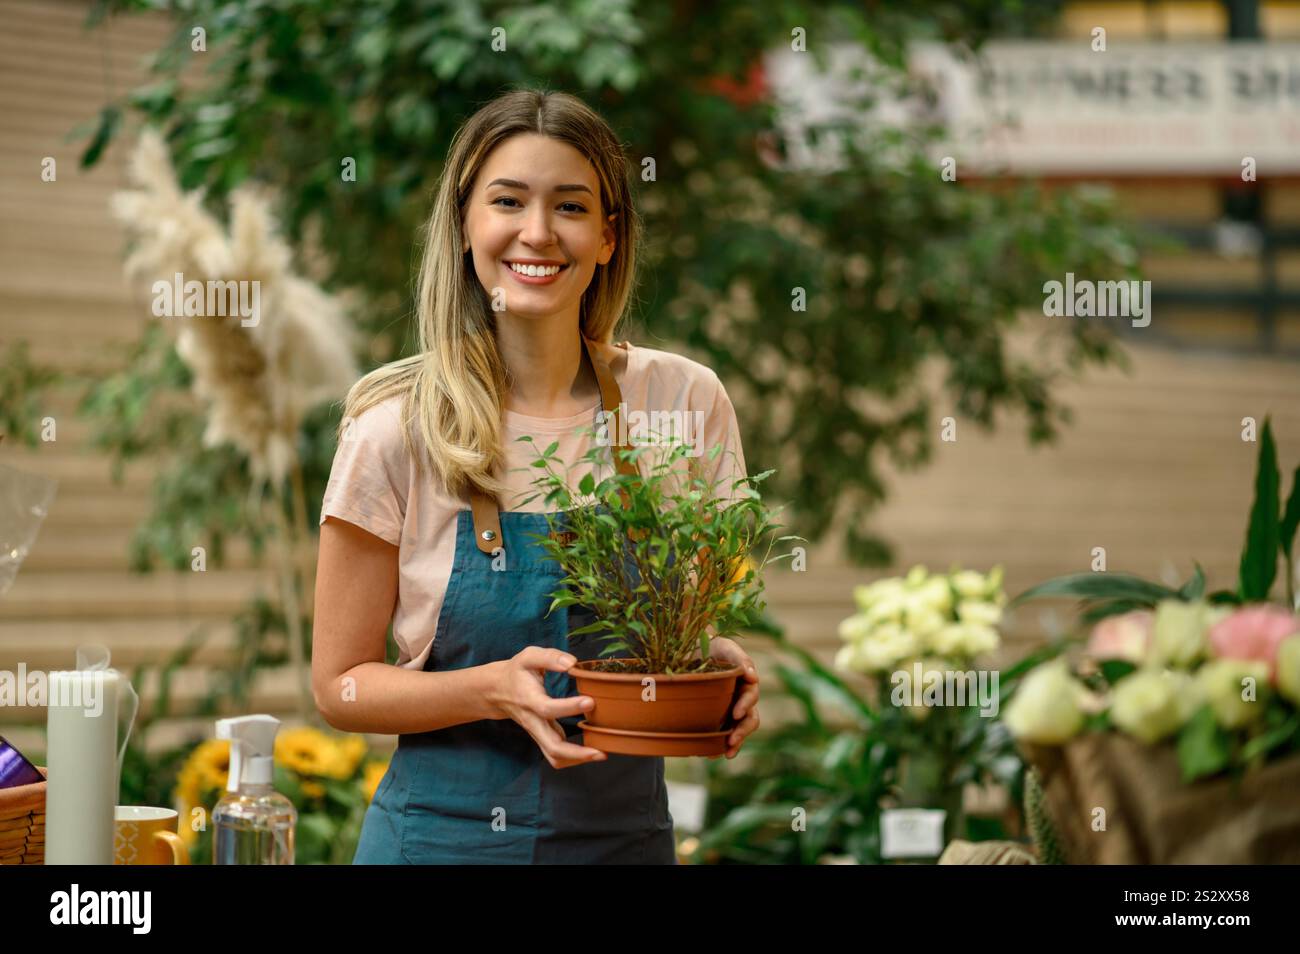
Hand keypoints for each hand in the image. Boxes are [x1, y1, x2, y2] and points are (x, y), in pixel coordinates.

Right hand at [488, 647, 607, 768]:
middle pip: (552, 747)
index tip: (590, 702)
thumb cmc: (517, 672)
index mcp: (529, 700)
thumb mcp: (529, 656)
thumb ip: (550, 657)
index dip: (568, 707)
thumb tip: (572, 663)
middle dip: (577, 753)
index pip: (547, 709)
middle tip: (601, 751)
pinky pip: (556, 754)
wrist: (497, 691)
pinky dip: (574, 758)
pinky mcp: (542, 737)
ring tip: (601, 754)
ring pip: (554, 756)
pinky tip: (592, 750)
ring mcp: (537, 732)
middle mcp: (533, 721)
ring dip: (577, 760)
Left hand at [707, 637, 759, 759]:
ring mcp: (729, 709)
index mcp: (746, 683)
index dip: (745, 706)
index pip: (751, 698)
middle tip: (731, 740)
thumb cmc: (712, 646)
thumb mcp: (726, 646)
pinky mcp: (716, 717)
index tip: (736, 714)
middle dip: (742, 732)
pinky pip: (721, 734)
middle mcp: (741, 699)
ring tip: (725, 754)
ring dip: (734, 743)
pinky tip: (709, 754)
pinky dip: (718, 746)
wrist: (691, 649)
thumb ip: (740, 658)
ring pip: (738, 730)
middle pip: (749, 719)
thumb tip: (754, 677)